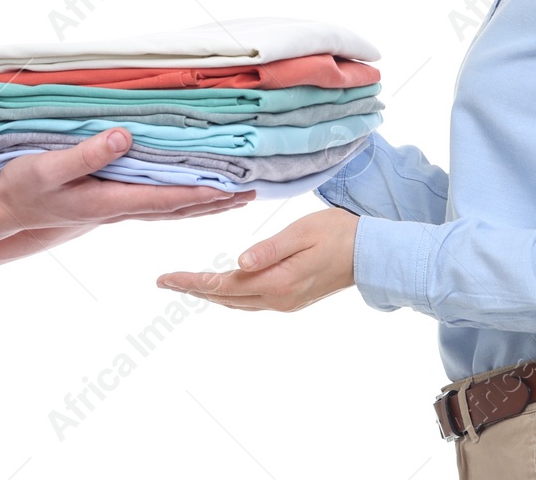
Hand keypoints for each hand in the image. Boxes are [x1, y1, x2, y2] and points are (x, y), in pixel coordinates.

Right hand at [0, 127, 252, 232]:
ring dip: (203, 202)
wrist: (6, 207)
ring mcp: (116, 207)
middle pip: (176, 208)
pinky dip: (181, 198)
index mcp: (108, 202)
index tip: (231, 189)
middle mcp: (118, 209)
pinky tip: (192, 191)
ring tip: (235, 195)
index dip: (199, 193)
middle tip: (250, 193)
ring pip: (170, 207)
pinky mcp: (110, 201)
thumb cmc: (24, 186)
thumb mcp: (48, 168)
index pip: (164, 199)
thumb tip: (123, 137)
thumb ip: (86, 154)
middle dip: (213, 201)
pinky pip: (156, 201)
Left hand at [155, 207, 358, 311]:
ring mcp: (285, 302)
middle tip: (164, 281)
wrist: (371, 254)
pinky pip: (250, 301)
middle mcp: (277, 298)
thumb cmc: (338, 234)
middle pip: (225, 296)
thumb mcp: (302, 233)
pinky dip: (230, 295)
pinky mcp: (291, 299)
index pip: (223, 283)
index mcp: (277, 282)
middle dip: (193, 288)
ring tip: (184, 284)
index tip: (165, 278)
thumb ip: (269, 249)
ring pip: (236, 302)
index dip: (192, 281)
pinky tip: (222, 287)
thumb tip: (238, 264)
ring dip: (209, 293)